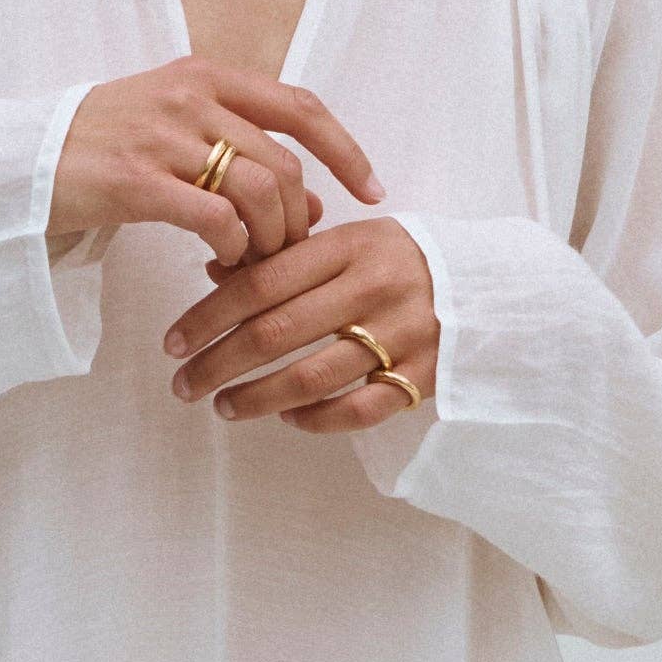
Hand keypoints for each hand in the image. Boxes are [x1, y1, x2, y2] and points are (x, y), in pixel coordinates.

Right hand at [49, 62, 381, 274]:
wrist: (25, 162)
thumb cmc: (106, 150)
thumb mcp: (179, 135)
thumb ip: (244, 157)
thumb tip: (315, 201)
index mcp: (206, 75)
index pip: (300, 106)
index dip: (346, 150)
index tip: (373, 191)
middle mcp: (190, 96)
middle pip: (282, 164)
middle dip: (296, 220)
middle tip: (283, 255)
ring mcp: (162, 135)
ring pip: (256, 192)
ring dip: (267, 240)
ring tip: (249, 264)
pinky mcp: (135, 180)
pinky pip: (214, 219)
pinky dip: (231, 248)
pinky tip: (218, 263)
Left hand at [169, 215, 438, 429]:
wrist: (489, 285)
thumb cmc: (400, 262)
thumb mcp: (349, 242)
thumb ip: (287, 258)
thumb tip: (212, 272)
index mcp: (348, 245)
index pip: (259, 282)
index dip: (207, 315)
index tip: (173, 341)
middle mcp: (372, 287)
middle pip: (274, 333)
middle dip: (217, 363)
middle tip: (184, 384)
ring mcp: (400, 334)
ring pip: (310, 377)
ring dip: (256, 398)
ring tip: (224, 406)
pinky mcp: (423, 376)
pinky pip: (357, 409)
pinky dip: (315, 419)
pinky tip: (287, 419)